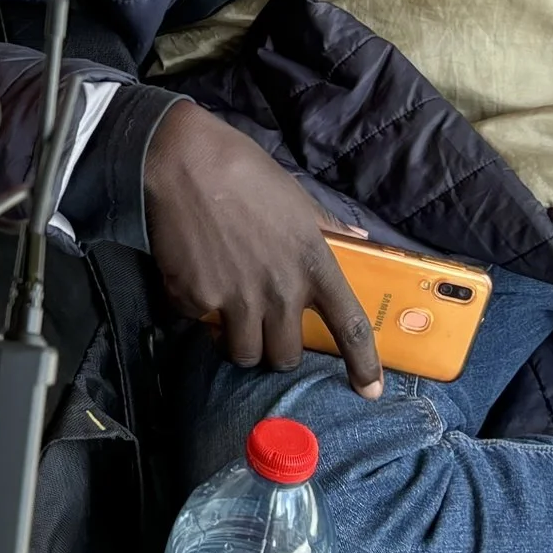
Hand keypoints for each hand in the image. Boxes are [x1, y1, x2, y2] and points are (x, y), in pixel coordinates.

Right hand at [142, 100, 382, 397]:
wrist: (182, 161)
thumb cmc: (243, 171)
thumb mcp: (297, 199)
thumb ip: (327, 227)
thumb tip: (357, 239)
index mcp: (313, 264)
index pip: (349, 326)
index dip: (363, 365)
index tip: (370, 391)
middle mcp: (280, 290)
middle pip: (285, 356)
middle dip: (275, 349)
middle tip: (263, 329)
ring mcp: (237, 299)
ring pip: (244, 354)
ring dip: (238, 342)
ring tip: (228, 317)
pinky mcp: (196, 300)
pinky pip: (200, 325)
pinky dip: (197, 312)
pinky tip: (194, 278)